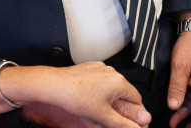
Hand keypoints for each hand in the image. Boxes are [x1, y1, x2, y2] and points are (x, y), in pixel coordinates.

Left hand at [21, 62, 149, 127]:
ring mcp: (99, 68)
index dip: (136, 113)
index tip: (133, 122)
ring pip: (112, 86)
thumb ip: (124, 124)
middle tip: (114, 118)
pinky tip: (90, 99)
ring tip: (100, 109)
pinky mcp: (89, 67)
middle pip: (124, 92)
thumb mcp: (103, 116)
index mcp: (119, 82)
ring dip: (111, 98)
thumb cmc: (77, 99)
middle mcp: (111, 71)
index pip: (136, 99)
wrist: (54, 85)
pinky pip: (101, 80)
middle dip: (122, 106)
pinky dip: (100, 90)